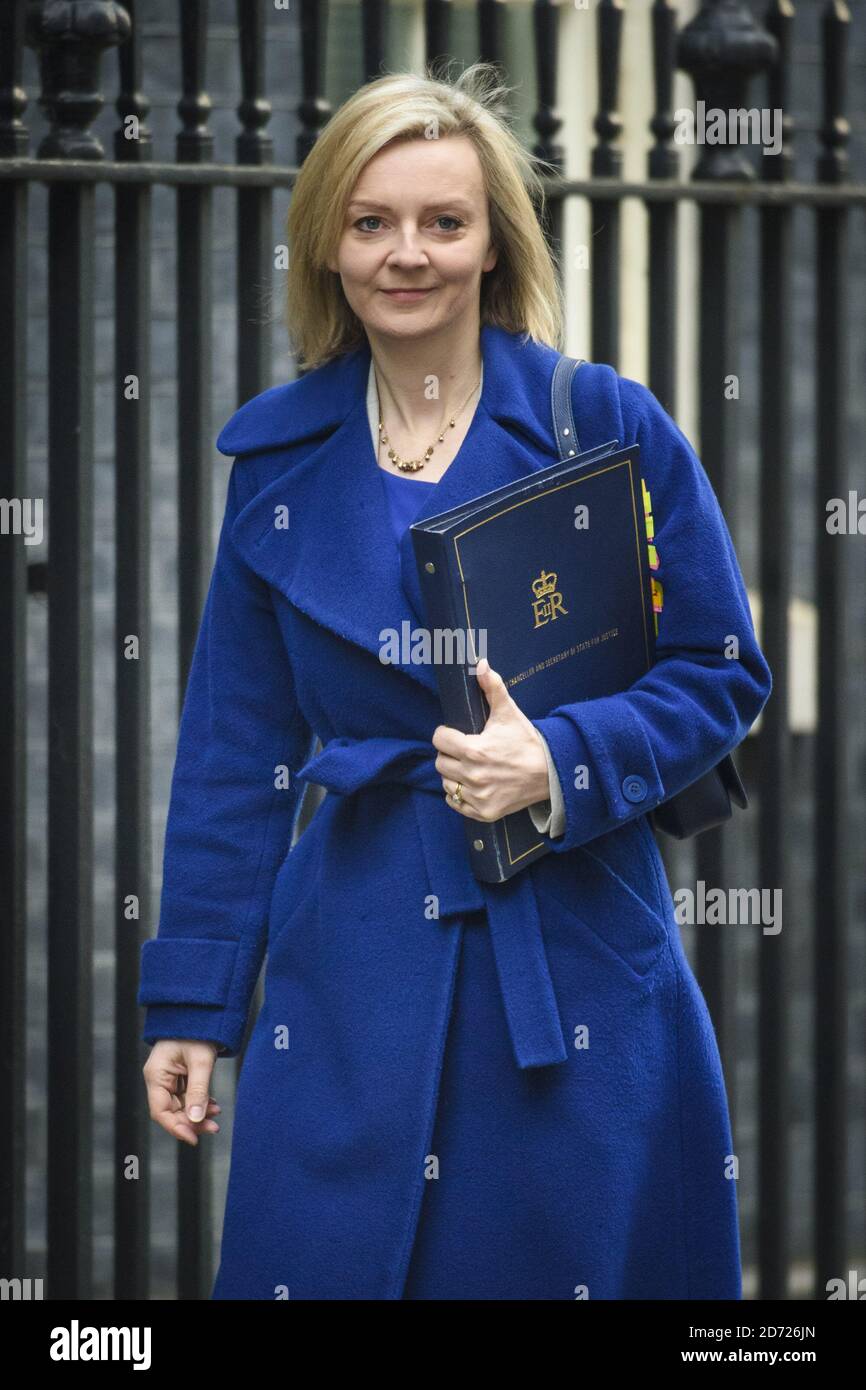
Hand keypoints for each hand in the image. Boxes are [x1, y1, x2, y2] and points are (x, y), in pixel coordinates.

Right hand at [143, 1039, 222, 1146]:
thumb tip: (196, 1119)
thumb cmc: (198, 1031)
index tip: (193, 1139)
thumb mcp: (201, 1061)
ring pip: (180, 1106)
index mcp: (156, 1075)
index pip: (160, 1111)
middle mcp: (158, 1078)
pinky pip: (186, 1096)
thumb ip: (198, 1090)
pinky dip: (199, 1103)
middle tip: (213, 1127)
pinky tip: (213, 1106)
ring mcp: (168, 1078)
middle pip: (170, 1111)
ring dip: (197, 1113)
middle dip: (191, 1122)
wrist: (202, 1012)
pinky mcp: (179, 1076)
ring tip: (217, 1115)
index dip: (176, 1128)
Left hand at [432, 657, 549, 821]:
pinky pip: (456, 803)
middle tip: (465, 751)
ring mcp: (478, 796)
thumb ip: (492, 687)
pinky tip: (472, 784)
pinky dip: (459, 795)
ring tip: (470, 767)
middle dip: (449, 754)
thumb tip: (480, 664)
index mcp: (474, 750)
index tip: (456, 734)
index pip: (439, 740)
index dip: (446, 734)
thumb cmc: (526, 742)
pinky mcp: (484, 811)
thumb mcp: (509, 713)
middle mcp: (473, 775)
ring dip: (453, 775)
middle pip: (440, 762)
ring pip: (446, 783)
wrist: (550, 774)